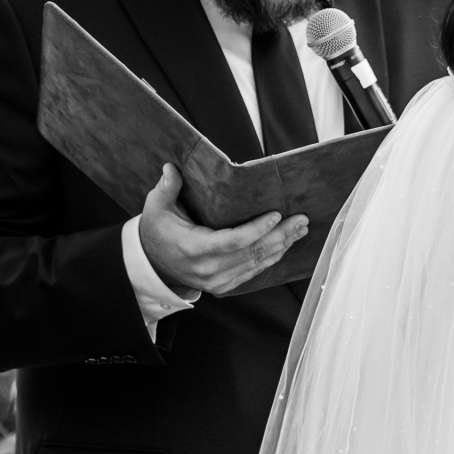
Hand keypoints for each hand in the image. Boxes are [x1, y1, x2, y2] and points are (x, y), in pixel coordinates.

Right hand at [137, 164, 308, 297]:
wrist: (152, 265)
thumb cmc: (156, 233)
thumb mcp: (155, 209)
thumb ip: (166, 188)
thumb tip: (171, 167)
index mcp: (194, 249)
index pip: (234, 241)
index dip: (258, 229)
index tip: (277, 215)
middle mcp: (209, 269)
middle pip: (253, 253)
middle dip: (281, 235)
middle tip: (301, 219)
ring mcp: (217, 281)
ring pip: (257, 264)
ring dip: (282, 245)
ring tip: (300, 228)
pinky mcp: (224, 286)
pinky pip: (253, 272)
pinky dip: (272, 258)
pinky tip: (286, 244)